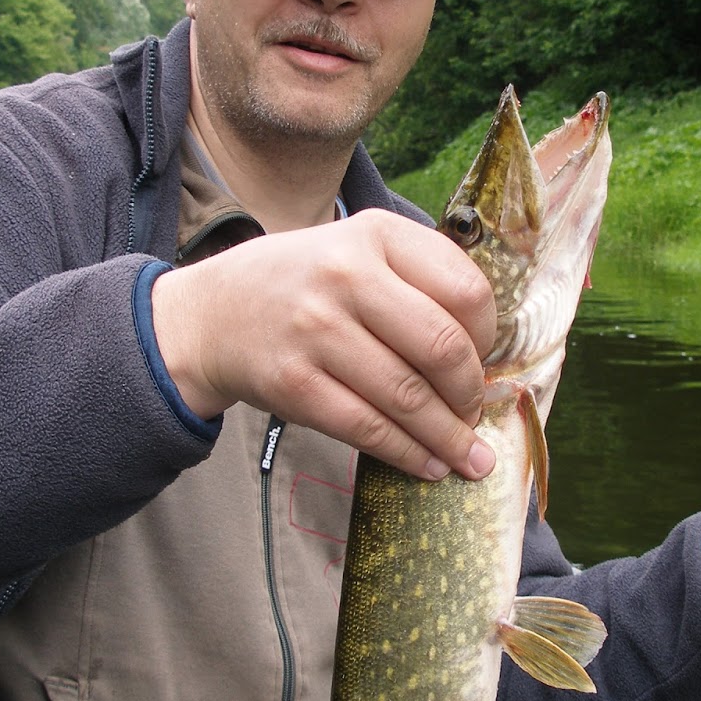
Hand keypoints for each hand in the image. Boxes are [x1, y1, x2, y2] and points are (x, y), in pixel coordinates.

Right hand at [150, 209, 497, 480]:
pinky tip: (426, 465)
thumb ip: (416, 281)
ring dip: (447, 437)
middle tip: (475, 416)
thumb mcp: (357, 250)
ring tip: (468, 459)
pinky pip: (366, 428)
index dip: (488, 336)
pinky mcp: (292, 382)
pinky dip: (405, 453)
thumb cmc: (303, 285)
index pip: (466, 290)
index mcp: (376, 234)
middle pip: (442, 347)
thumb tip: (485, 356)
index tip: (484, 360)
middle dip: (470, 394)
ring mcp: (316, 329)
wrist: (211, 314)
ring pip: (408, 397)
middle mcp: (347, 274)